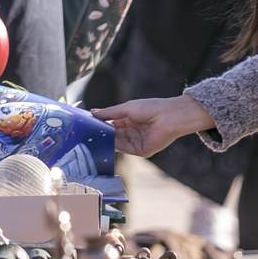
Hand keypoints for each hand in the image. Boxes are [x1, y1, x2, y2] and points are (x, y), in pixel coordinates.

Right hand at [92, 95, 215, 156]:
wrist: (169, 116)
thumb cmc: (151, 108)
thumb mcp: (126, 108)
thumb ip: (109, 113)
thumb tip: (92, 112)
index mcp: (130, 120)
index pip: (112, 124)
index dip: (101, 124)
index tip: (88, 124)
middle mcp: (133, 131)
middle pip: (114, 135)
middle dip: (103, 134)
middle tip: (88, 133)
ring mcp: (137, 142)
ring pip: (118, 143)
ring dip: (107, 140)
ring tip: (94, 137)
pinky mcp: (142, 150)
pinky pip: (125, 149)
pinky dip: (115, 146)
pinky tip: (107, 142)